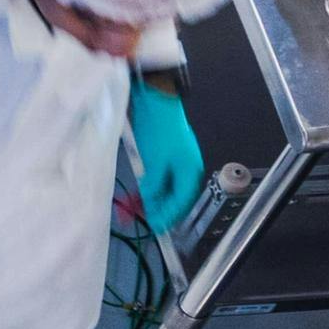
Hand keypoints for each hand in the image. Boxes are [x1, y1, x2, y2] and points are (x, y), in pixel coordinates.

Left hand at [129, 80, 204, 230]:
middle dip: (161, 209)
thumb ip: (154, 184)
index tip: (155, 226)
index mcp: (190, 171)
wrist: (155, 101)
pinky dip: (152, 187)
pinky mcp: (166, 154)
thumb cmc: (158, 131)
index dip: (168, 215)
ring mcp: (177, 160)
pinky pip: (161, 177)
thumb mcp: (155, 162)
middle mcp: (187, 168)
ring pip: (167, 187)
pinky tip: (141, 192)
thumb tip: (150, 200)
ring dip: (154, 199)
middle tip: (145, 219)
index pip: (182, 201)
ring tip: (138, 208)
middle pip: (176, 196)